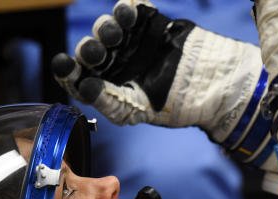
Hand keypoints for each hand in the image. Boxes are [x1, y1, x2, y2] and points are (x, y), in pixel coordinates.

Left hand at [52, 0, 261, 142]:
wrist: (214, 85)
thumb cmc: (175, 105)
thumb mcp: (137, 110)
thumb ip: (109, 100)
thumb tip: (84, 86)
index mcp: (107, 87)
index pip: (78, 78)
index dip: (67, 71)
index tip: (63, 64)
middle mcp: (115, 63)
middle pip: (91, 50)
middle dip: (90, 48)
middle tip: (97, 50)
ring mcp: (131, 42)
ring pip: (108, 28)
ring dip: (107, 27)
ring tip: (117, 31)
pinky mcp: (148, 24)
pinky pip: (132, 10)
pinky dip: (127, 8)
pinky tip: (129, 11)